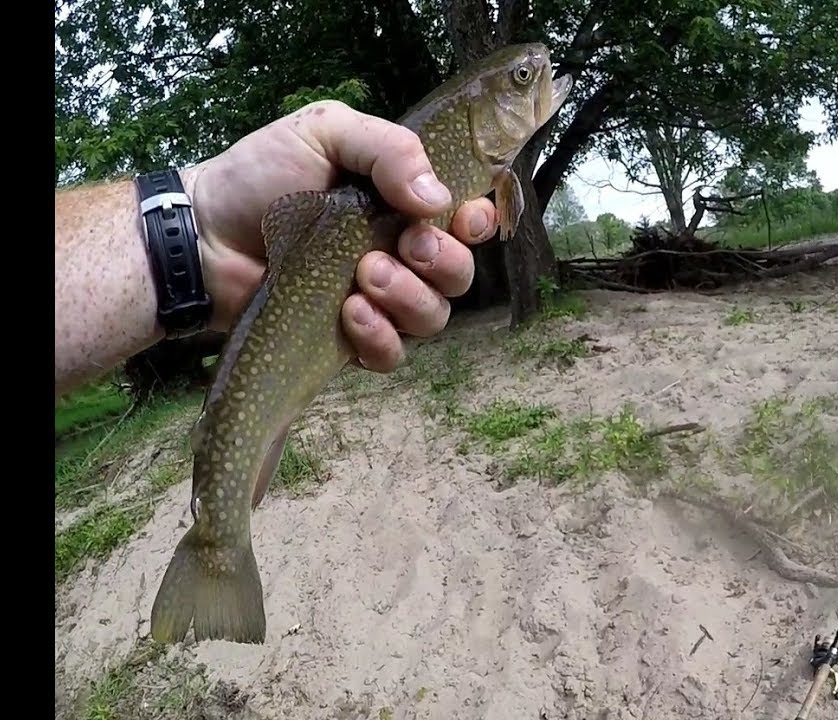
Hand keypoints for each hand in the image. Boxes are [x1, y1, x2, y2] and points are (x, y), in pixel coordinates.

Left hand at [182, 100, 497, 370]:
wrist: (201, 234)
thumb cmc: (259, 176)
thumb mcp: (324, 133)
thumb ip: (387, 148)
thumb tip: (437, 196)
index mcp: (404, 202)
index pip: (469, 219)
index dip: (478, 223)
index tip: (462, 219)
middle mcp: (401, 253)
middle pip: (459, 274)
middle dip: (444, 262)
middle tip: (406, 246)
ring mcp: (379, 300)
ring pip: (433, 315)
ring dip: (409, 298)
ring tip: (363, 277)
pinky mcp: (351, 340)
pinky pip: (393, 354)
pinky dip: (381, 337)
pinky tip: (350, 314)